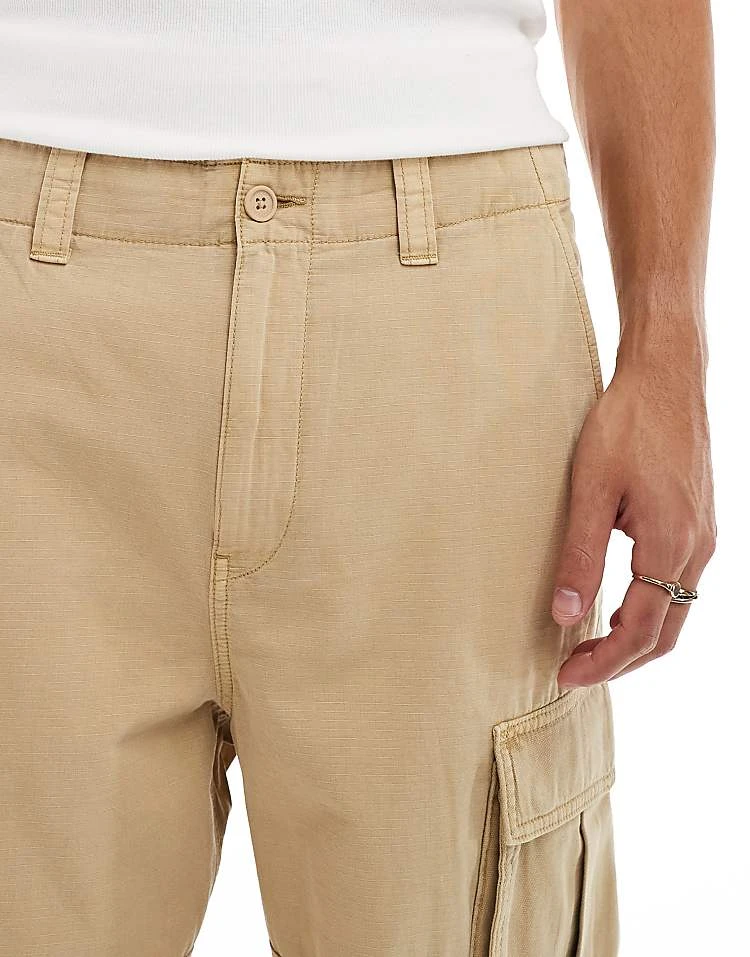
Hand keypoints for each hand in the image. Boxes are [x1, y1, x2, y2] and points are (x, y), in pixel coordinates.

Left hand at [552, 360, 715, 687]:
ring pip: (675, 612)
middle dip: (620, 661)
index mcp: (671, 544)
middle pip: (665, 633)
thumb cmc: (626, 423)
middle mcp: (697, 548)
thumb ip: (580, 556)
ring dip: (635, 637)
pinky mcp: (699, 523)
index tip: (566, 677)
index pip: (640, 630)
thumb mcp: (591, 489)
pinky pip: (678, 585)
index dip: (603, 662)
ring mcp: (704, 536)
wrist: (666, 375)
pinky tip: (616, 605)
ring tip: (589, 646)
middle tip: (573, 671)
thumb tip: (566, 616)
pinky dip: (648, 609)